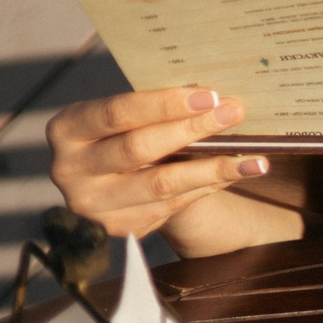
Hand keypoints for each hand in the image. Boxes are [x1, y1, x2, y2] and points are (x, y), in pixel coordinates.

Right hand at [47, 88, 268, 239]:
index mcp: (67, 129)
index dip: (164, 104)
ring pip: (161, 184)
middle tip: (234, 113)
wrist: (116, 178)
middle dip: (192, 129)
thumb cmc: (127, 131)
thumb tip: (217, 100)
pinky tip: (236, 173)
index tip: (210, 95)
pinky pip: (172, 205)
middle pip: (139, 148)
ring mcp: (91, 204)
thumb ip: (156, 109)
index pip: (117, 113)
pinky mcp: (118, 227)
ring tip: (254, 158)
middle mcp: (69, 169)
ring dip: (212, 167)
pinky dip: (208, 186)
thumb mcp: (128, 116)